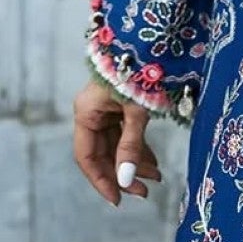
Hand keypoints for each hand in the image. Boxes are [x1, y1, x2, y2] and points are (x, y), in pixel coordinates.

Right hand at [73, 77, 160, 205]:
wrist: (151, 41)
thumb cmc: (139, 72)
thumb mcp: (137, 110)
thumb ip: (131, 145)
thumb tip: (127, 180)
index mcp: (86, 113)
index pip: (87, 157)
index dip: (102, 180)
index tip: (118, 200)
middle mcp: (92, 113)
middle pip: (103, 153)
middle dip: (123, 174)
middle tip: (144, 192)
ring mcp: (106, 109)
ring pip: (116, 145)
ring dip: (134, 163)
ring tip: (156, 179)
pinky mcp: (121, 106)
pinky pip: (126, 133)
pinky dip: (139, 148)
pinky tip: (152, 163)